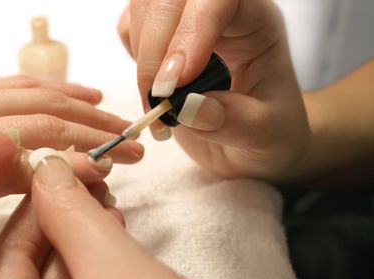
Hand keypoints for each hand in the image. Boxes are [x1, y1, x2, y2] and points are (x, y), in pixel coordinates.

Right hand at [119, 0, 309, 180]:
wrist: (251, 143)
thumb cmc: (268, 133)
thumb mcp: (265, 136)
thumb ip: (235, 122)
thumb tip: (189, 106)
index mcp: (256, 23)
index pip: (221, 0)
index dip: (192, 31)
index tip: (177, 83)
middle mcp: (220, 12)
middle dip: (156, 47)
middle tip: (158, 100)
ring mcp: (186, 19)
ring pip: (146, 7)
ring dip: (141, 56)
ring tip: (158, 103)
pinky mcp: (161, 35)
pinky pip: (131, 25)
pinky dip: (132, 57)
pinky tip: (153, 87)